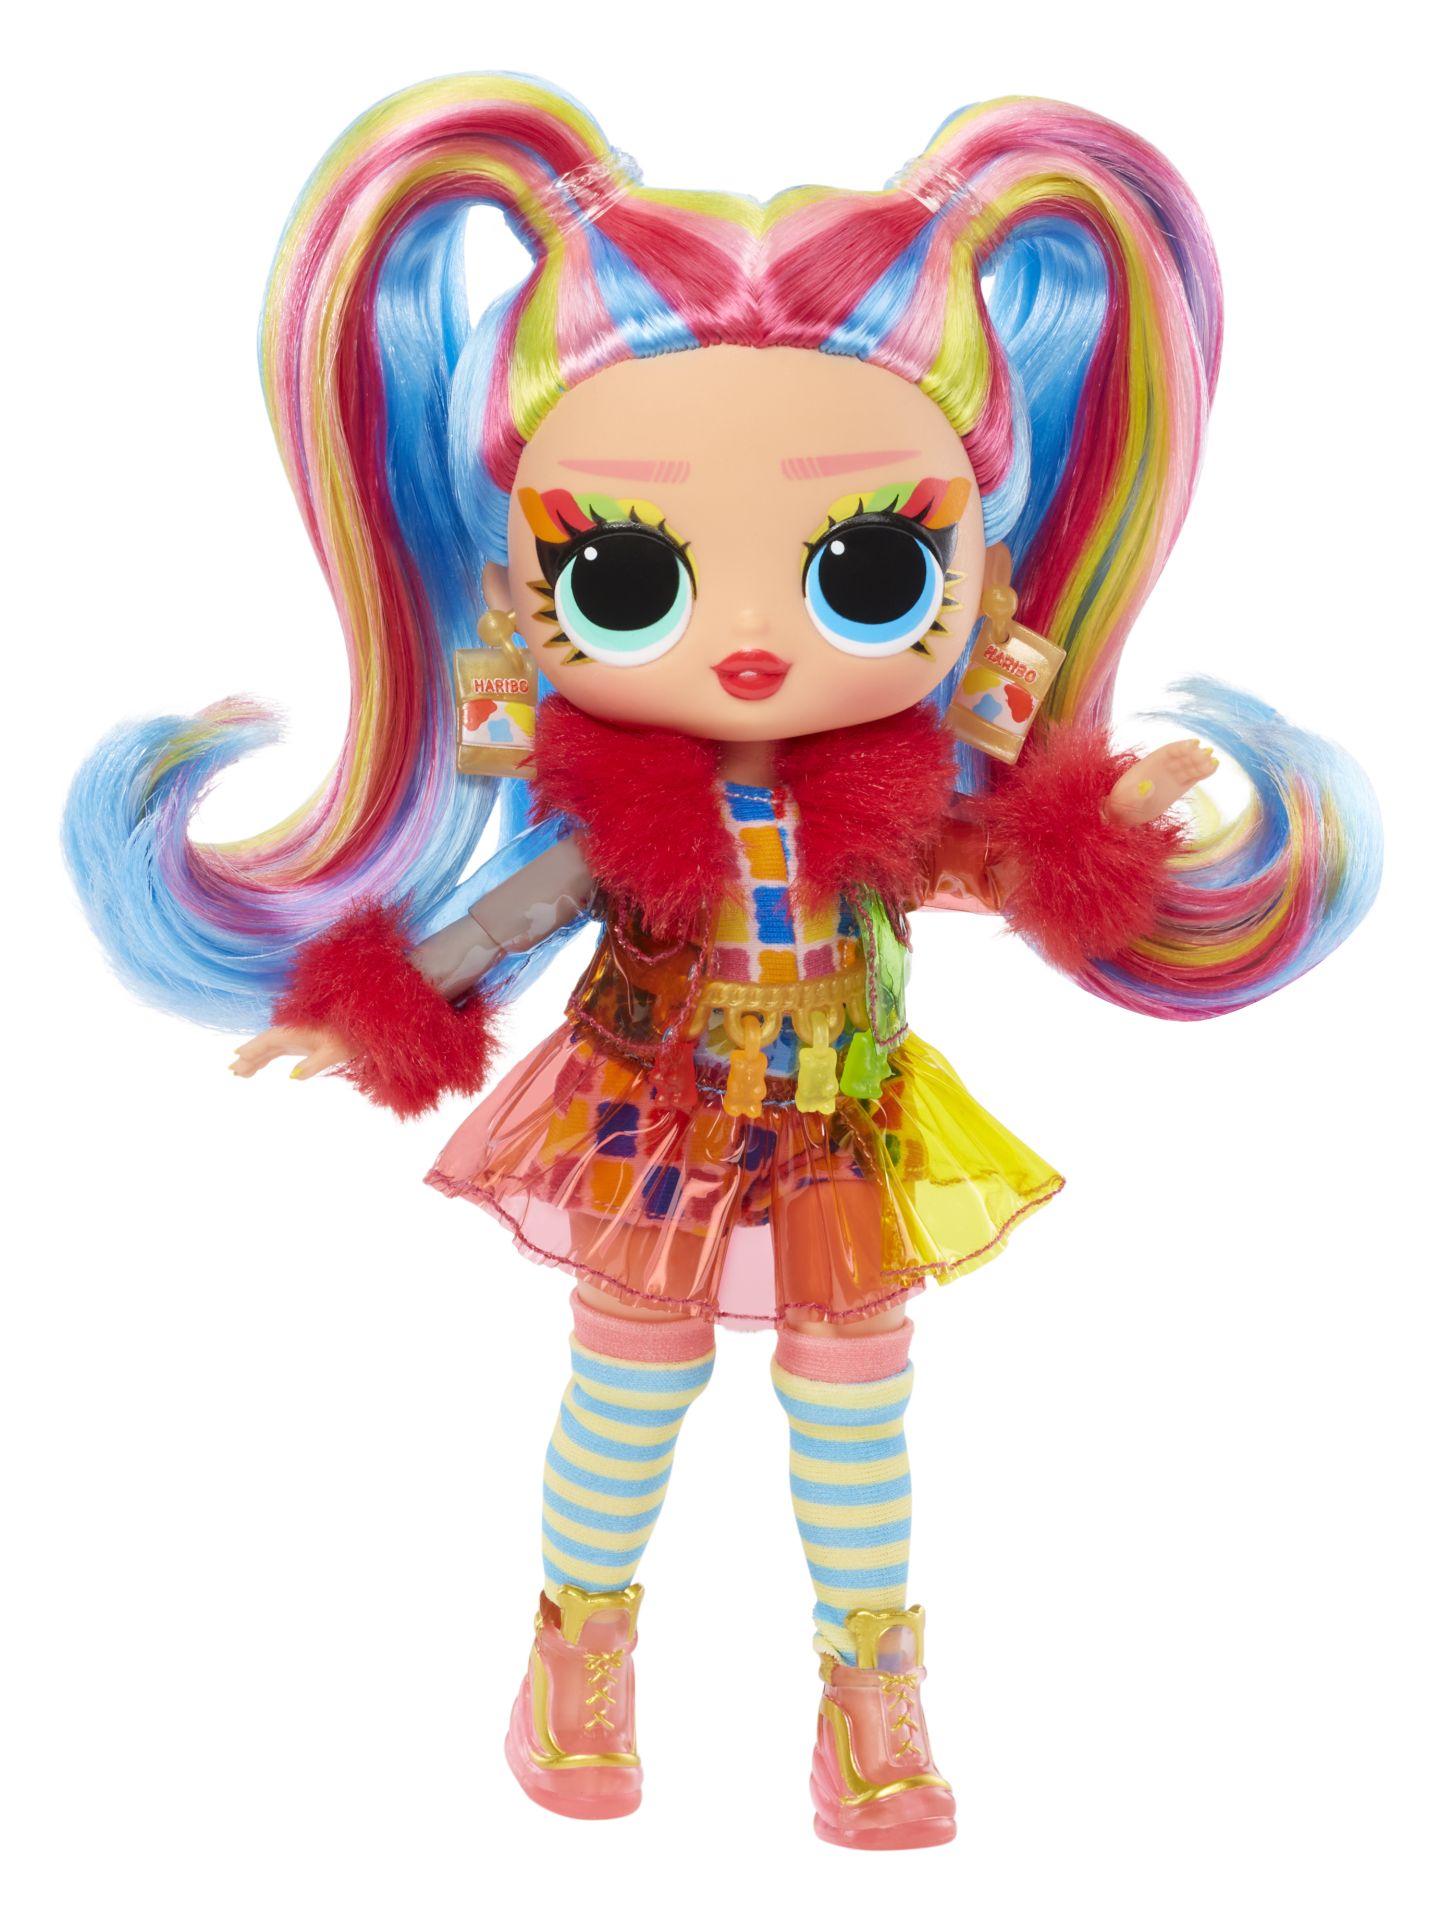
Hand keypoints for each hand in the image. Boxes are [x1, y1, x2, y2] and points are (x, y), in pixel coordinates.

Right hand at [230, 1025, 355, 1080]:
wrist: (364, 1021)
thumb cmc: (351, 1036)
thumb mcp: (334, 1052)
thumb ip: (313, 1064)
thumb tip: (292, 1077)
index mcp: (295, 1031)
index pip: (267, 1041)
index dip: (251, 1049)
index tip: (235, 1057)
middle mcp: (291, 1031)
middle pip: (264, 1045)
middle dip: (248, 1058)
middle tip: (232, 1071)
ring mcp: (295, 1034)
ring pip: (269, 1047)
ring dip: (255, 1059)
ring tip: (240, 1074)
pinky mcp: (302, 1039)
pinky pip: (277, 1048)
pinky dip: (266, 1056)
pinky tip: (260, 1065)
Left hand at [1106, 738, 1216, 826]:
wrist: (1124, 815)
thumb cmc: (1121, 806)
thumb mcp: (1126, 800)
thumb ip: (1136, 794)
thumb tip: (1147, 787)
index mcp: (1148, 765)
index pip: (1166, 753)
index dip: (1180, 747)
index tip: (1193, 744)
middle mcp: (1162, 768)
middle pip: (1181, 758)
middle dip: (1194, 755)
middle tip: (1207, 753)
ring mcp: (1171, 777)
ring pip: (1189, 767)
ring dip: (1201, 763)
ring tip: (1213, 761)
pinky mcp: (1178, 788)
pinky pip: (1192, 777)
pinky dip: (1202, 772)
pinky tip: (1213, 766)